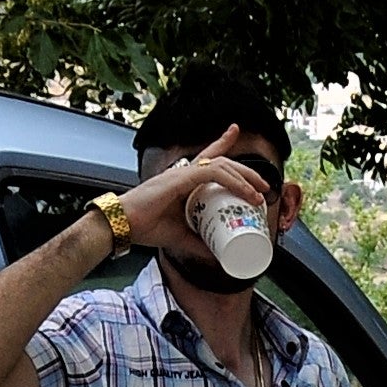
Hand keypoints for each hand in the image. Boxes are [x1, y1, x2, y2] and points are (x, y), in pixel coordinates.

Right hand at [116, 130, 277, 260]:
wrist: (122, 226)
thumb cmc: (144, 227)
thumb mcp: (180, 237)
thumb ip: (199, 243)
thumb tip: (218, 255)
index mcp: (182, 180)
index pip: (208, 156)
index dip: (223, 142)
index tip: (235, 131)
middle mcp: (183, 172)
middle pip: (222, 161)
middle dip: (246, 170)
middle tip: (263, 183)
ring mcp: (181, 173)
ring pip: (222, 165)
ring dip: (245, 177)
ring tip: (260, 191)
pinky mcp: (179, 178)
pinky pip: (213, 173)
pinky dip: (233, 181)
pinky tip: (246, 192)